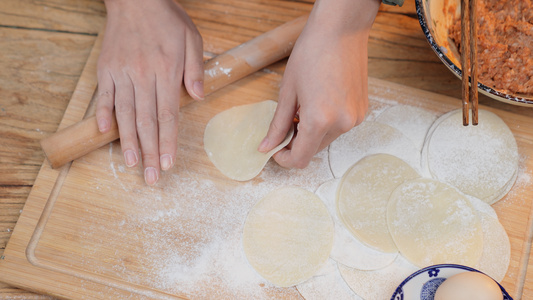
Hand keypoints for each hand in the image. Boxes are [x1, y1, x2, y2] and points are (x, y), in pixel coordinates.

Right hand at [96, 0, 203, 185]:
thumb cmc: (168, 19)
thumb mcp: (192, 38)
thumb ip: (195, 69)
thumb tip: (198, 97)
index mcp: (166, 70)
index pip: (168, 115)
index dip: (168, 142)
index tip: (168, 163)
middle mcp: (142, 75)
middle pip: (146, 121)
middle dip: (150, 152)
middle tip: (152, 178)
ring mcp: (122, 73)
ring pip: (125, 114)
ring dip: (128, 142)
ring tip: (132, 165)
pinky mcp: (106, 69)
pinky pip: (105, 96)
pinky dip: (105, 115)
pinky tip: (105, 134)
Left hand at [258, 0, 379, 167]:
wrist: (341, 29)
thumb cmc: (312, 53)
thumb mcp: (288, 91)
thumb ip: (278, 123)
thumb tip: (266, 146)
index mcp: (320, 120)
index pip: (300, 158)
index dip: (284, 159)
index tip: (275, 149)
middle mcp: (342, 124)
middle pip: (313, 150)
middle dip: (296, 143)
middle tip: (286, 123)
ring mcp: (355, 118)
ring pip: (327, 139)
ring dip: (311, 132)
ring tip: (303, 107)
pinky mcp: (362, 110)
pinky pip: (339, 127)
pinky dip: (326, 123)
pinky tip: (319, 102)